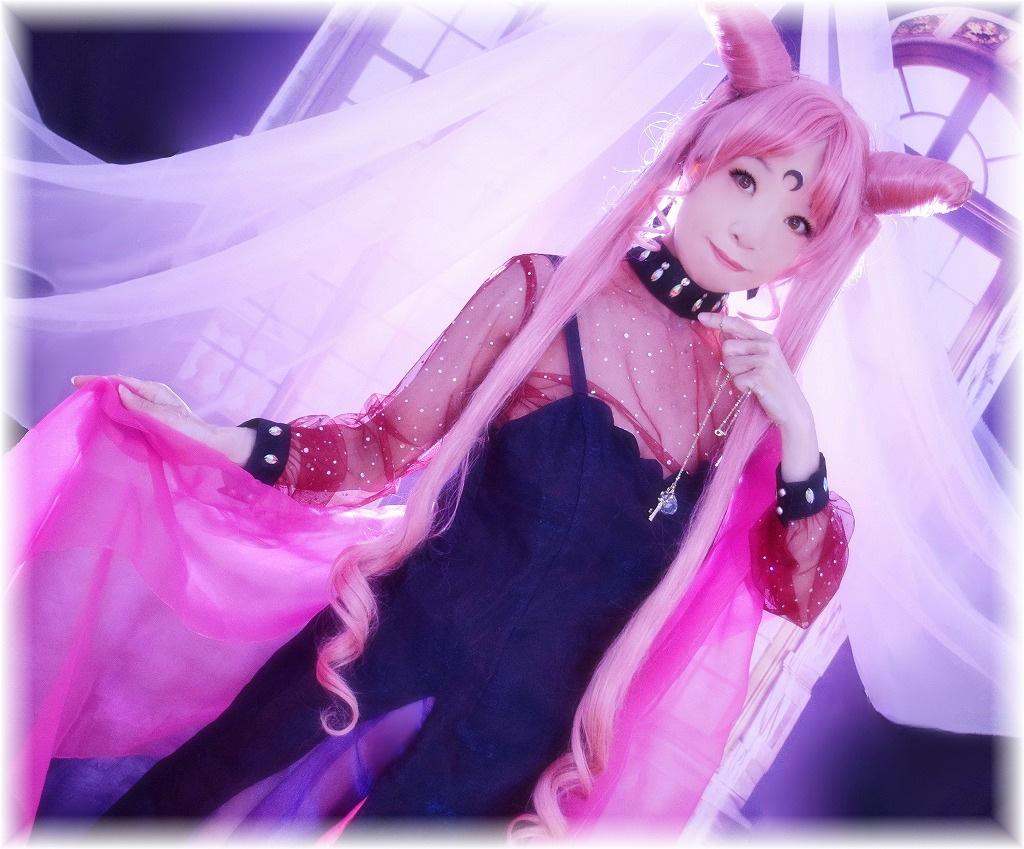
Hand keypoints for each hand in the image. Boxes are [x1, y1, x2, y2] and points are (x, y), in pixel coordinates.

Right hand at [71, 375, 254, 463]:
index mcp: (151, 391)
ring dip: (124, 440)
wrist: (207, 450)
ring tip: (142, 450)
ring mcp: (143, 417)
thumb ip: (139, 405)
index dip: (97, 382)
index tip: (75, 382)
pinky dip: (132, 447)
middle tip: (121, 438)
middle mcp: (145, 401)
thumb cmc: (190, 431)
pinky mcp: (144, 432)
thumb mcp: (164, 417)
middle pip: (113, 405)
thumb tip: (117, 390)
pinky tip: (145, 453)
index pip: (118, 382)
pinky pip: (127, 438)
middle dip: (112, 424)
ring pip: (118, 425)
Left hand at [696, 312, 819, 480]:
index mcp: (767, 339)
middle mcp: (767, 345)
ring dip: (736, 377)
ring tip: (753, 382)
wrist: (792, 408)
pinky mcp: (761, 376)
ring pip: (729, 364)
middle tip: (747, 374)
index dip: (718, 320)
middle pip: (727, 347)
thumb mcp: (761, 360)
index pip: (737, 324)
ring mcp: (765, 360)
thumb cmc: (772, 384)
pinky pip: (736, 380)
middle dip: (730, 363)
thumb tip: (722, 332)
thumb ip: (744, 345)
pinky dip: (742, 388)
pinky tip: (756, 390)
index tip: (701, 316)